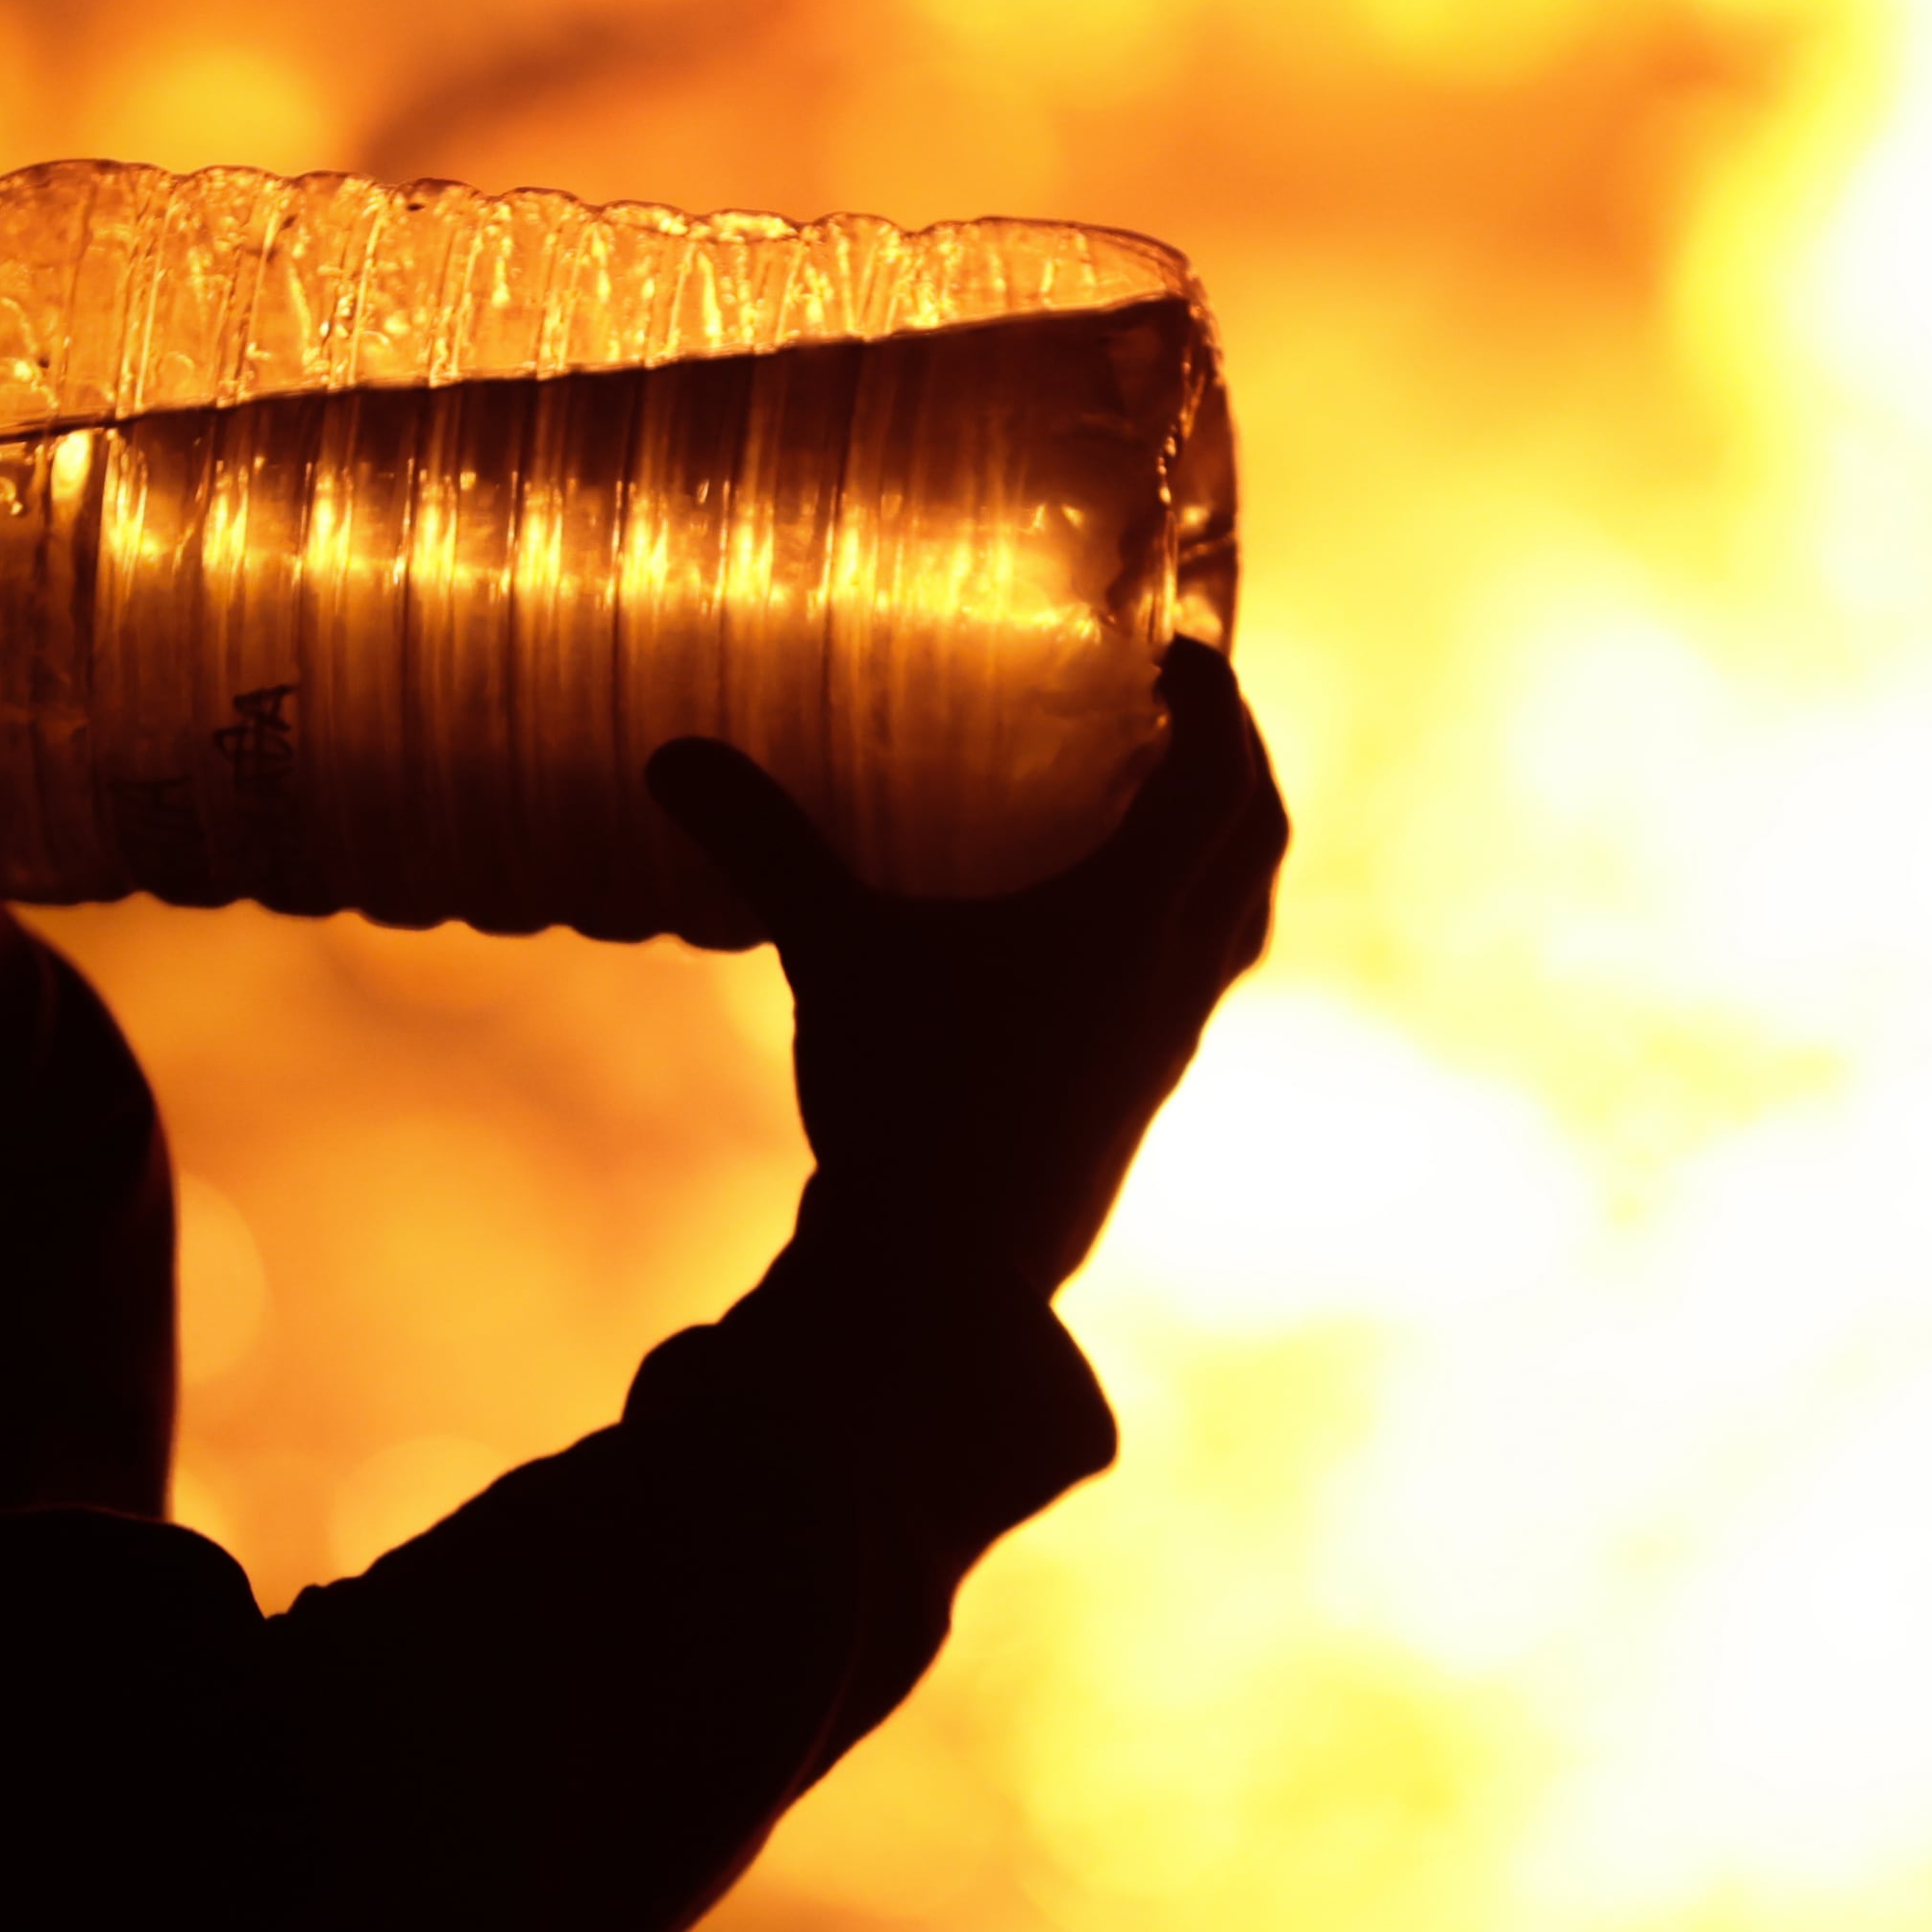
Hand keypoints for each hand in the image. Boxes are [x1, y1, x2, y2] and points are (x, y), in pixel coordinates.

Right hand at [649, 642, 1284, 1300]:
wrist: (945, 1287)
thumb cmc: (905, 1109)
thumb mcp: (832, 959)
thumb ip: (764, 846)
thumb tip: (671, 753)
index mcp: (1133, 920)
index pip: (1217, 775)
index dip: (1211, 695)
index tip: (1175, 644)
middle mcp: (1177, 976)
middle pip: (1259, 837)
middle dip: (1238, 756)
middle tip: (1182, 705)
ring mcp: (1170, 1044)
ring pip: (1243, 914)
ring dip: (1227, 844)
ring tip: (1165, 802)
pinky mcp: (1141, 1095)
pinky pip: (1201, 980)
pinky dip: (1189, 922)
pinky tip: (1107, 931)